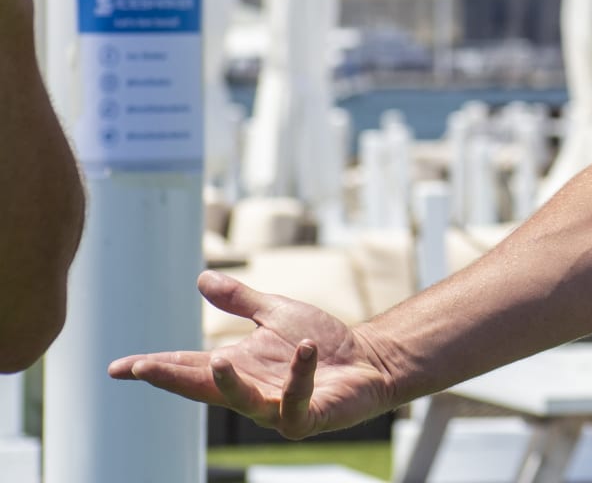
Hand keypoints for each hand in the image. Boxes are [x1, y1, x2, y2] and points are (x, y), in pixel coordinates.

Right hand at [108, 271, 401, 437]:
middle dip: (173, 379)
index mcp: (238, 367)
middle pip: (203, 387)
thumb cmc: (322, 342)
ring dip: (230, 383)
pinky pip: (297, 400)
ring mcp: (276, 408)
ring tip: (218, 359)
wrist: (370, 360)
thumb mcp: (276, 313)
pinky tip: (304, 349)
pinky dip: (300, 374)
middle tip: (143, 368)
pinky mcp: (307, 416)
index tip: (118, 368)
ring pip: (244, 402)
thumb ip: (240, 301)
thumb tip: (201, 278)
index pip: (188, 367)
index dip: (155, 368)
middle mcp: (250, 391)